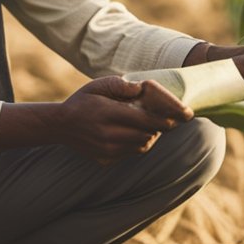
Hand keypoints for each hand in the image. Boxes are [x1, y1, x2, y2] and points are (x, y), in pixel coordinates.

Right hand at [58, 77, 191, 162]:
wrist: (60, 126)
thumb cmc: (83, 100)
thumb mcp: (97, 85)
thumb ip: (119, 85)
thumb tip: (141, 88)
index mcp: (107, 113)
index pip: (145, 120)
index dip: (166, 120)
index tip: (183, 116)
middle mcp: (108, 135)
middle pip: (147, 135)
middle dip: (161, 128)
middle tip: (171, 120)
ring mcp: (107, 150)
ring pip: (142, 146)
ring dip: (151, 136)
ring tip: (153, 126)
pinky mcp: (106, 159)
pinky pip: (131, 153)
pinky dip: (139, 144)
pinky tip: (137, 134)